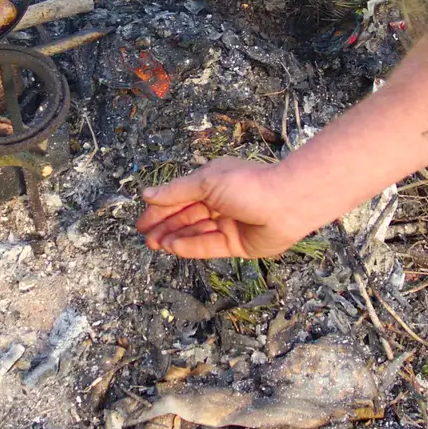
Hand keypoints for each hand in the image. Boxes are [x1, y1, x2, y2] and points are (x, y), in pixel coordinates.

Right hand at [136, 158, 304, 258]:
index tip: (142, 222)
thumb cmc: (248, 184)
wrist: (286, 203)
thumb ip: (176, 192)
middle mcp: (220, 203)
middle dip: (165, 227)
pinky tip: (173, 247)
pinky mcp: (236, 244)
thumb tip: (148, 194)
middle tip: (146, 238)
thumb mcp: (206, 181)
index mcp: (213, 183)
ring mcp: (228, 225)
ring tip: (156, 244)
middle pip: (186, 217)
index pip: (180, 198)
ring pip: (195, 233)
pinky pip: (209, 246)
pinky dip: (190, 246)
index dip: (160, 209)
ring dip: (174, 238)